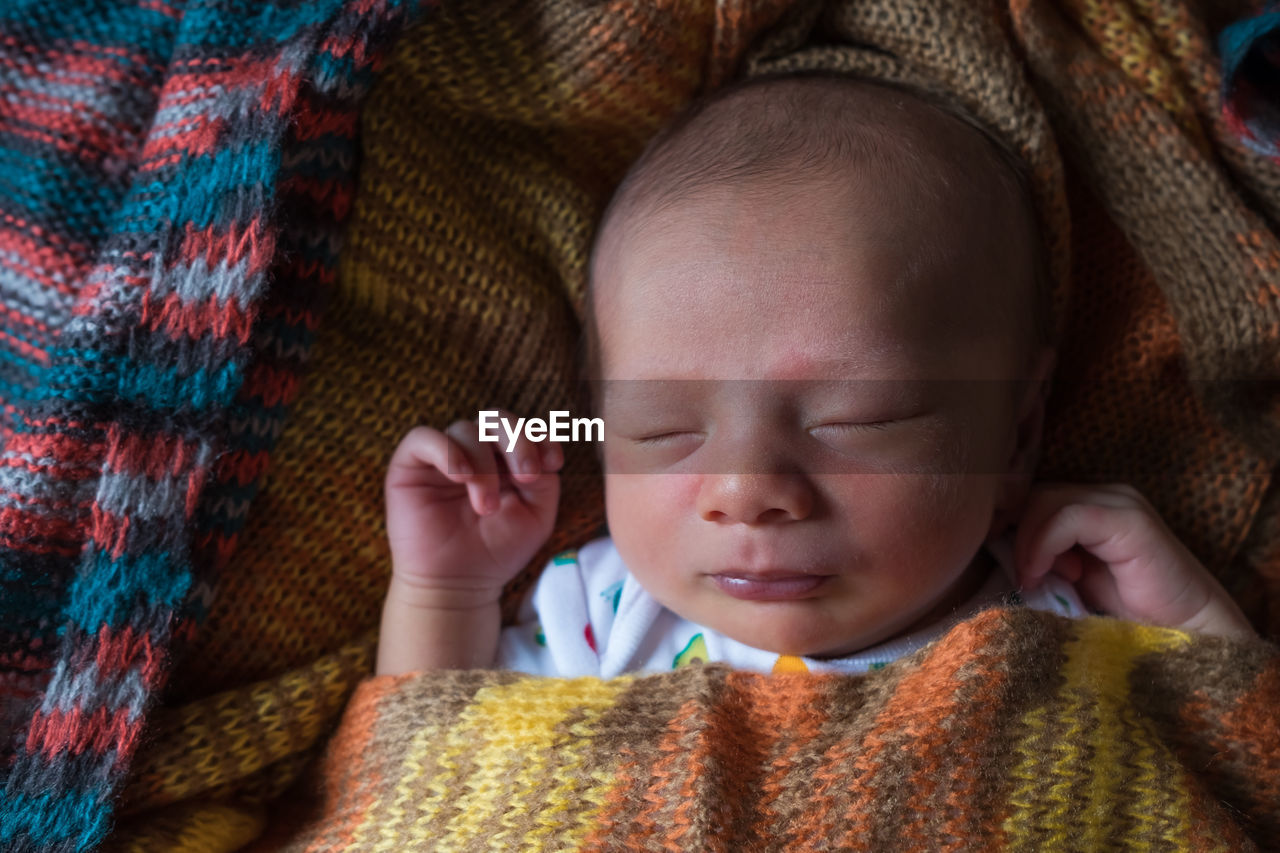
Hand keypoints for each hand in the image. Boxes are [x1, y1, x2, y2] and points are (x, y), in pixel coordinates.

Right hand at [384, 415, 562, 609]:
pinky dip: (447, 451)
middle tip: (526, 476)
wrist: (458, 585)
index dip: (541, 438)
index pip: (524, 428)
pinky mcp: (410, 465)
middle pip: (497, 419)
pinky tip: (461, 477)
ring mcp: (443, 456)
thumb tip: (539, 455)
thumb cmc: (497, 551)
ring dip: (483, 466)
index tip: (552, 465)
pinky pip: (424, 437)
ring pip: (466, 429)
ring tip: (486, 507)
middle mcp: (475, 452)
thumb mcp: (536, 517)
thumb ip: (545, 481)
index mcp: (506, 459)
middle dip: (518, 442)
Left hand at [1014, 483, 1253, 639]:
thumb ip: (1038, 557)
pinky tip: (1043, 575)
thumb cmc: (1124, 615)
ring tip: (1033, 580)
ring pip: (1043, 500)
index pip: (1029, 496)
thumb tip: (991, 546)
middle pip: (1032, 494)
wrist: (1185, 638)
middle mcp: (1103, 495)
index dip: (1007, 523)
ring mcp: (1119, 502)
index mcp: (1088, 505)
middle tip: (1021, 574)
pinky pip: (1068, 516)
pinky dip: (1043, 544)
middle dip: (1014, 532)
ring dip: (1027, 541)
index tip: (1000, 559)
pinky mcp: (1129, 520)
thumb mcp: (1067, 581)